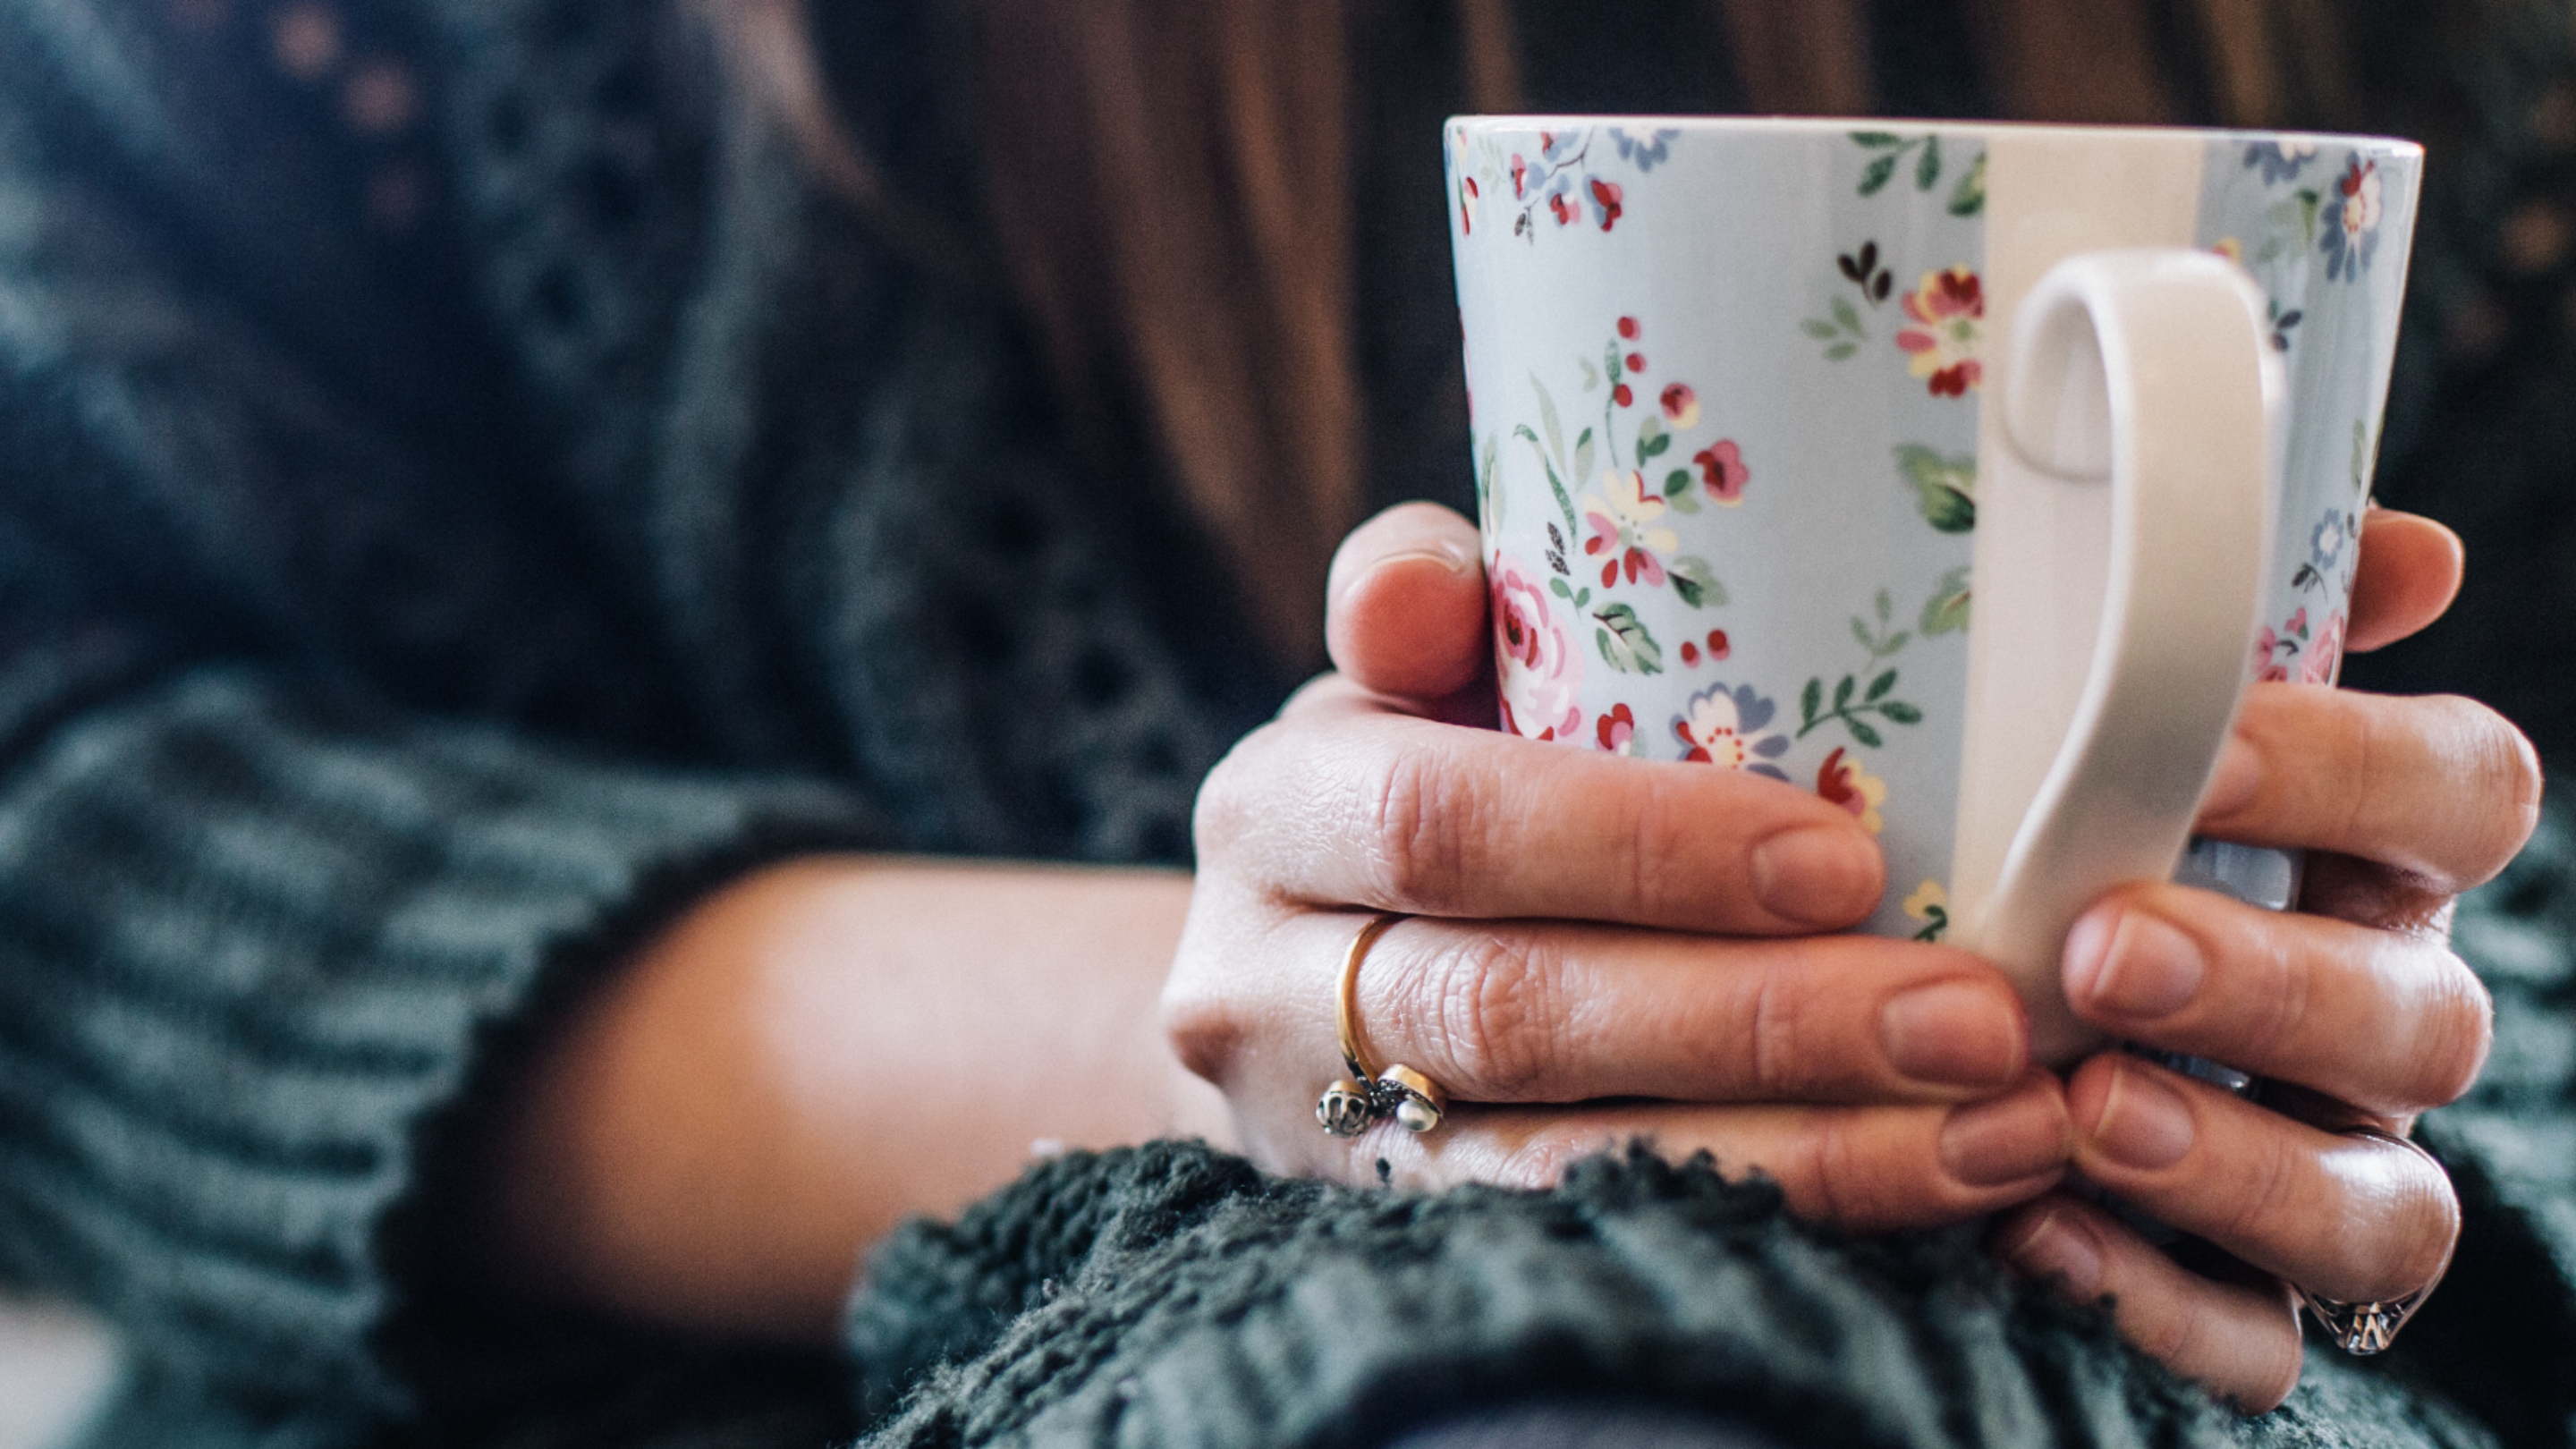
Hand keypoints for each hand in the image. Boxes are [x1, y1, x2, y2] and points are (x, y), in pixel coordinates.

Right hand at [1166, 503, 2071, 1226]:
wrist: (1283, 982)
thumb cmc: (1404, 779)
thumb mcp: (1400, 674)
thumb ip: (1425, 599)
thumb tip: (1427, 584)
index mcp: (1270, 812)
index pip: (1440, 824)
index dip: (1636, 846)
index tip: (1841, 860)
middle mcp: (1262, 991)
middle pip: (1512, 1014)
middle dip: (1761, 1022)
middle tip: (1975, 1020)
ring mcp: (1326, 1140)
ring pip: (1564, 1167)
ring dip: (1802, 1151)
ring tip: (2001, 1127)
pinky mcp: (1409, 1242)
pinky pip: (1599, 1249)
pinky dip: (1776, 1223)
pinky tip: (1929, 1193)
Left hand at [1995, 509, 2539, 1410]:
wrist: (1885, 1009)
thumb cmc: (2008, 820)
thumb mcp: (2077, 702)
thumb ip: (2223, 620)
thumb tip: (2411, 552)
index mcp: (2359, 858)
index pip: (2466, 794)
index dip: (2363, 772)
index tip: (2212, 750)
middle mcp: (2368, 1019)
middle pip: (2426, 1016)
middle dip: (2274, 986)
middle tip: (2104, 952)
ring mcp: (2319, 1168)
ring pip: (2382, 1206)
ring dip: (2242, 1163)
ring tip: (2083, 1111)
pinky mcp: (2240, 1301)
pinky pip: (2256, 1343)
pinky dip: (2160, 1301)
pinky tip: (2032, 1232)